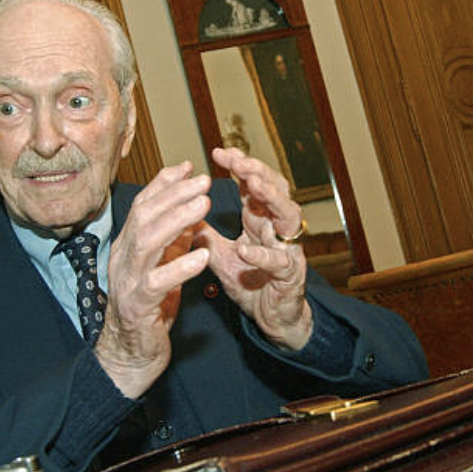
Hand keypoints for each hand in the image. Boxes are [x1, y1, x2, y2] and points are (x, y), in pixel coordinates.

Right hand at [93, 161, 210, 398]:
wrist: (130, 355)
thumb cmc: (148, 309)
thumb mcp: (162, 266)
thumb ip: (174, 240)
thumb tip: (190, 211)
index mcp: (128, 246)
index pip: (143, 206)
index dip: (164, 184)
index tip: (187, 166)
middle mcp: (123, 258)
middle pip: (144, 216)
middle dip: (173, 194)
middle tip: (203, 180)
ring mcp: (127, 281)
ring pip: (147, 242)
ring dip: (177, 220)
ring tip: (204, 205)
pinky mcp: (138, 306)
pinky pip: (158, 283)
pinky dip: (179, 267)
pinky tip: (201, 256)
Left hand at [195, 147, 312, 350]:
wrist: (271, 319)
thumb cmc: (251, 283)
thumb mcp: (221, 255)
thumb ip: (205, 234)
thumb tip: (182, 212)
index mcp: (260, 220)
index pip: (253, 184)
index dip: (240, 166)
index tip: (219, 152)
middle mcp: (277, 229)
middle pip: (276, 189)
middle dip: (258, 171)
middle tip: (238, 159)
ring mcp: (288, 250)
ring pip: (288, 216)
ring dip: (271, 198)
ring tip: (252, 184)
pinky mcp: (290, 276)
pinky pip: (280, 261)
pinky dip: (262, 254)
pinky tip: (245, 248)